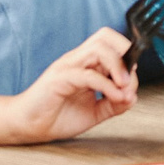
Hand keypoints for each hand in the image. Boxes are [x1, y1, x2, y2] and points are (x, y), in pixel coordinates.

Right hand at [2, 28, 137, 142]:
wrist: (29, 126)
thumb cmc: (57, 116)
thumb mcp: (94, 112)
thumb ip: (114, 104)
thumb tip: (133, 97)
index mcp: (85, 63)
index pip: (110, 42)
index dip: (128, 56)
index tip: (134, 80)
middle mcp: (77, 60)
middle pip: (105, 37)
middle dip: (125, 53)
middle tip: (131, 79)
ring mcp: (67, 66)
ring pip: (98, 49)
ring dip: (118, 66)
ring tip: (125, 87)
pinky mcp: (59, 79)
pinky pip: (88, 75)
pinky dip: (107, 85)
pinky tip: (115, 98)